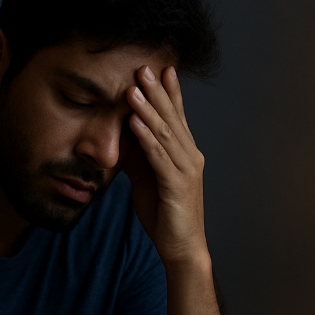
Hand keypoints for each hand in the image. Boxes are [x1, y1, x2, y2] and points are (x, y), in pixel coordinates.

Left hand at [120, 65, 207, 264]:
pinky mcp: (177, 185)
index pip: (177, 116)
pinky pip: (159, 157)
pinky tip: (134, 123)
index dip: (170, 92)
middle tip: (144, 66)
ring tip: (134, 88)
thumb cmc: (165, 214)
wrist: (181, 248)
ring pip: (166, 133)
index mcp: (185, 153)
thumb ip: (139, 156)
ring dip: (148, 109)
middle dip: (158, 91)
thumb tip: (124, 134)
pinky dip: (146, 138)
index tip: (161, 67)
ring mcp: (186, 170)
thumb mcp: (147, 179)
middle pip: (173, 118)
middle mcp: (190, 157)